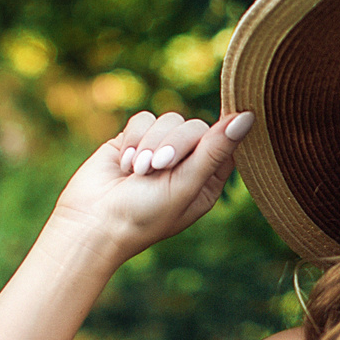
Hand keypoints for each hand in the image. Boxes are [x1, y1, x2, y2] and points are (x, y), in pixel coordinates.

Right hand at [49, 106, 252, 260]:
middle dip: (174, 144)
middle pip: (196, 127)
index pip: (225, 144)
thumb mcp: (185, 185)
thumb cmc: (144, 216)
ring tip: (136, 171)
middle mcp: (186, 164)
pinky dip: (133, 139)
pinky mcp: (133, 140)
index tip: (209, 138)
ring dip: (150, 144)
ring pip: (169, 119)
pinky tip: (124, 164)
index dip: (219, 136)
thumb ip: (215, 150)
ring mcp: (158, 150)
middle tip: (157, 166)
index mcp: (206, 180)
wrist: (92, 222)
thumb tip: (248, 117)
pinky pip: (143, 119)